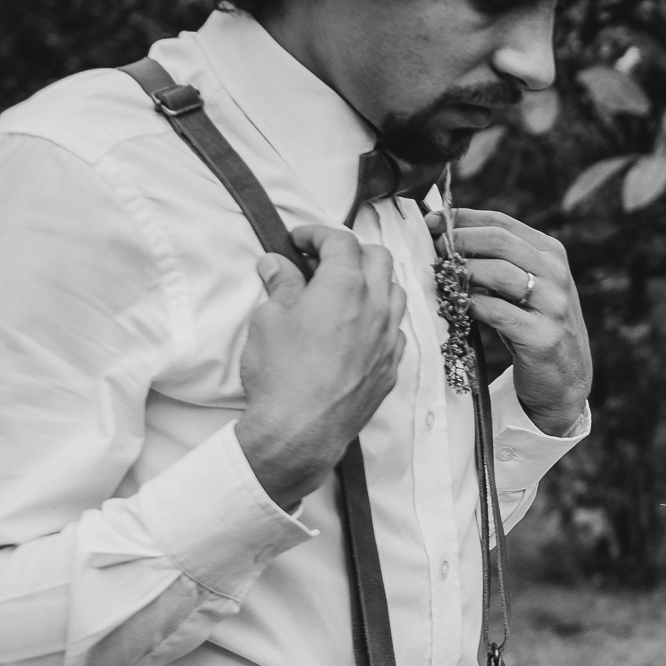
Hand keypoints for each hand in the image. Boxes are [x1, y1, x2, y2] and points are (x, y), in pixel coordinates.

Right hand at [238, 226, 407, 510]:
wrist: (300, 431)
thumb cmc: (280, 374)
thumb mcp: (268, 320)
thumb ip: (280, 285)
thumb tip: (276, 264)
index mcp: (345, 285)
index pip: (341, 241)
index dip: (317, 234)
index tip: (298, 241)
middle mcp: (376, 306)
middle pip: (378, 257)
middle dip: (351, 251)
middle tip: (322, 261)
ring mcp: (389, 337)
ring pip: (395, 291)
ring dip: (373, 281)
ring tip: (344, 291)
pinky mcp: (391, 366)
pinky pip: (396, 329)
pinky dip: (381, 317)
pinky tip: (359, 327)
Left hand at [431, 207, 589, 436]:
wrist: (565, 378)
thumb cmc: (534, 326)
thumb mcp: (527, 286)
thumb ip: (499, 262)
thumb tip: (445, 237)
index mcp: (551, 253)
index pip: (502, 223)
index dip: (463, 218)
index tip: (432, 221)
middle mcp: (556, 274)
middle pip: (499, 241)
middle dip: (459, 239)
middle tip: (433, 247)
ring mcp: (553, 305)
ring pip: (499, 273)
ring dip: (463, 272)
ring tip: (442, 276)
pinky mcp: (542, 336)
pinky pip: (498, 312)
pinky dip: (472, 306)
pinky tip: (458, 306)